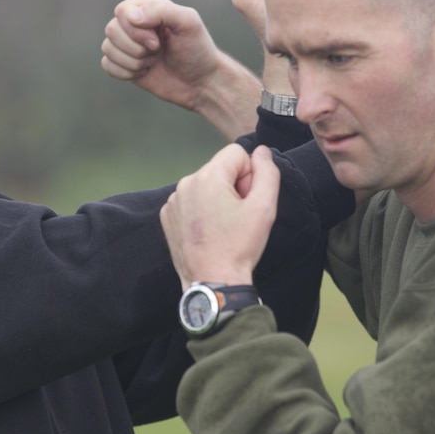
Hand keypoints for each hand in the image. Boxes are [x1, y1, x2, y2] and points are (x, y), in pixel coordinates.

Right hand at [101, 0, 261, 138]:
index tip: (157, 42)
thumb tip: (131, 16)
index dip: (136, 31)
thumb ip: (162, 11)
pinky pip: (107, 64)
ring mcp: (127, 43)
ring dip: (133, 62)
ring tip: (154, 62)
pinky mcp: (123, 62)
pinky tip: (144, 72)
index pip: (122, 12)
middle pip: (111, 30)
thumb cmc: (197, 49)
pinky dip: (125, 72)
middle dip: (135, 48)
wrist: (200, 81)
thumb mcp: (188, 23)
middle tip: (157, 52)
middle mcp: (134, 22)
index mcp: (147, 6)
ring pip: (108, 48)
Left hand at [160, 144, 279, 287]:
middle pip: (220, 169)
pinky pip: (190, 200)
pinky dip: (201, 210)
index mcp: (208, 177)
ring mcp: (173, 200)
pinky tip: (208, 231)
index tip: (247, 200)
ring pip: (205, 184)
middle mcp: (185, 183)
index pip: (237, 153)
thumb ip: (267, 172)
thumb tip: (261, 151)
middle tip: (238, 216)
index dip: (249, 175)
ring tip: (223, 226)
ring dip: (217, 198)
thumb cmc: (239, 246)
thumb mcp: (264, 208)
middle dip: (233, 186)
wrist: (213, 282)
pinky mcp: (167, 216)